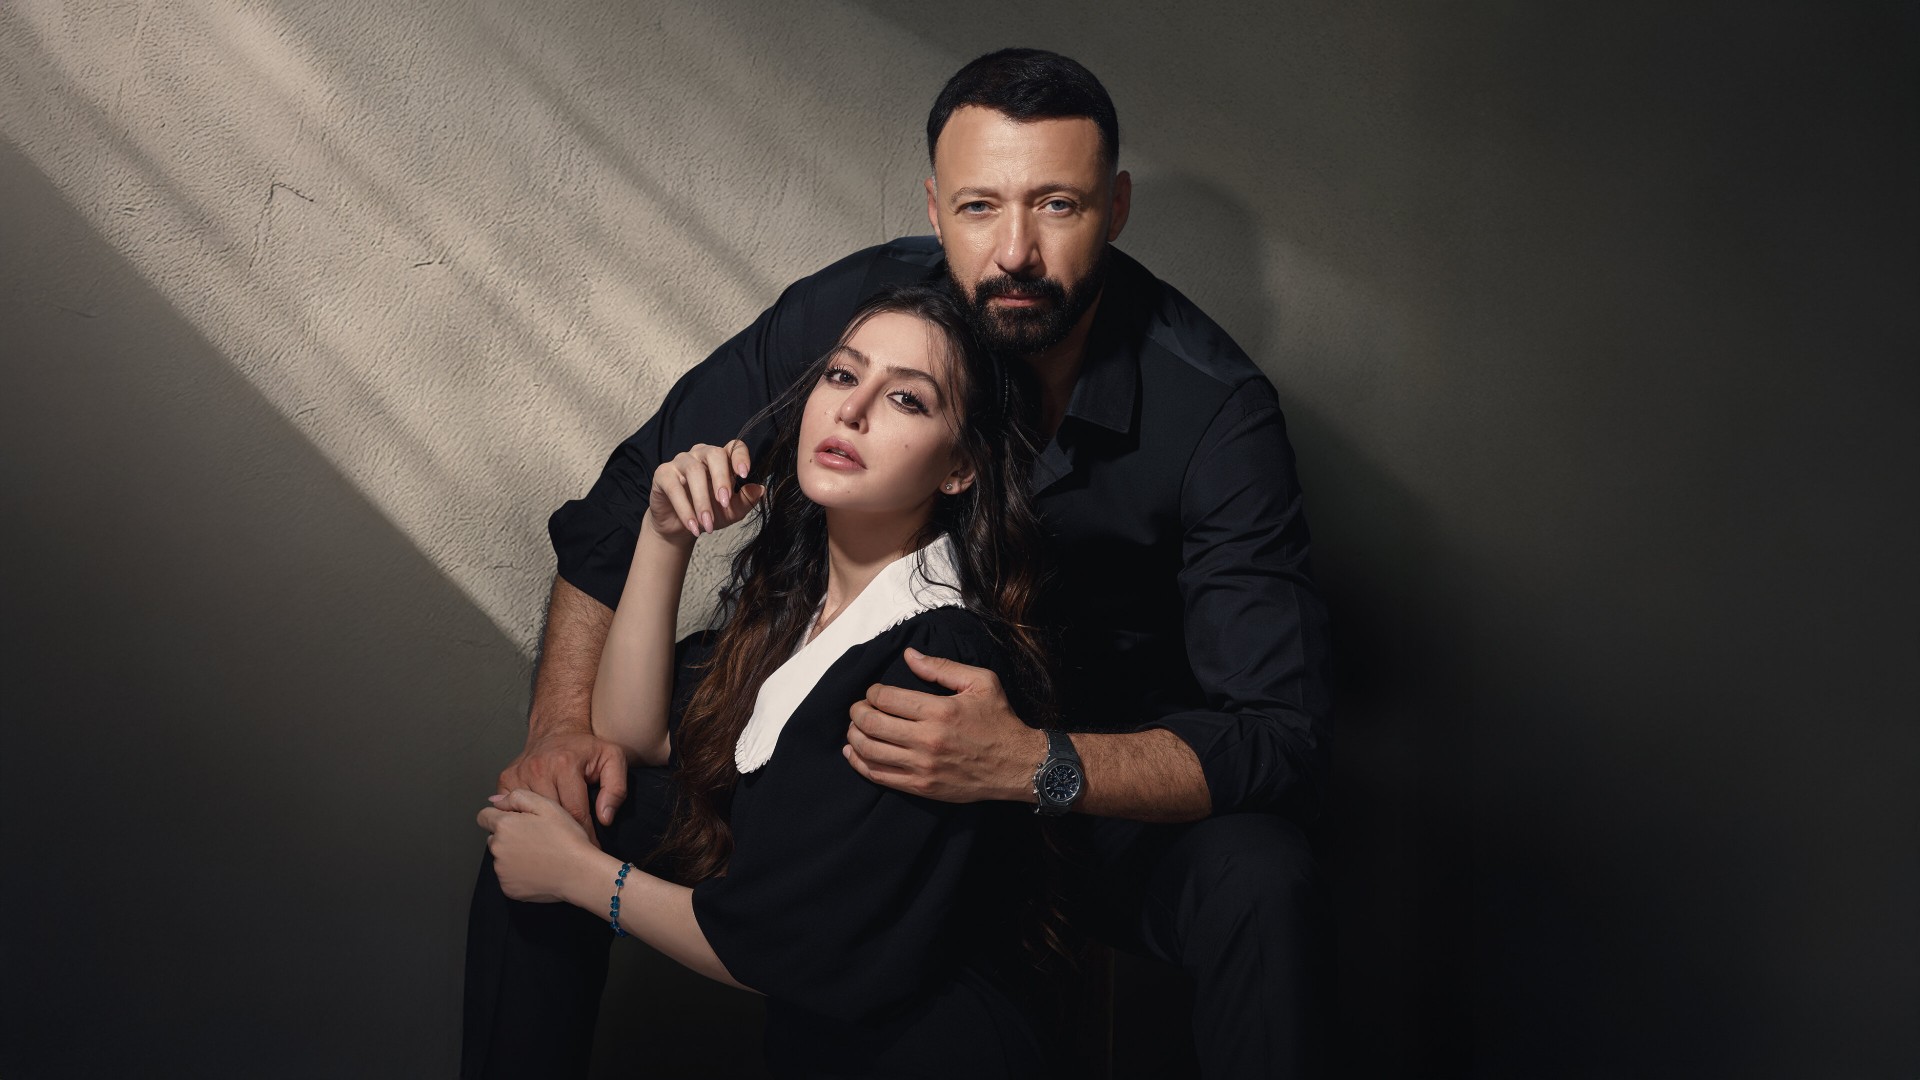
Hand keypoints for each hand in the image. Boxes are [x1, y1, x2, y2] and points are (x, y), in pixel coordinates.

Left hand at [476, 789, 606, 902]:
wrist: (580, 873)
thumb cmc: (567, 839)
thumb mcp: (547, 805)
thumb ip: (517, 797)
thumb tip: (496, 801)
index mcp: (504, 826)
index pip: (484, 816)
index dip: (500, 815)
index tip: (517, 821)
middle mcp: (497, 848)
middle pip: (494, 837)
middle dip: (509, 836)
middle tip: (535, 837)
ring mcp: (501, 871)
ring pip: (501, 857)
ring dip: (514, 855)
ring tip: (540, 854)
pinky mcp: (508, 888)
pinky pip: (508, 877)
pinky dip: (519, 873)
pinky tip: (538, 869)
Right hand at [497, 728, 630, 844]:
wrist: (557, 730)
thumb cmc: (586, 749)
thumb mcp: (613, 759)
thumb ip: (616, 788)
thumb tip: (604, 818)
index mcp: (564, 764)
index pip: (575, 812)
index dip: (585, 835)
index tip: (591, 848)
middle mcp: (537, 768)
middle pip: (549, 818)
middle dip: (564, 836)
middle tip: (574, 849)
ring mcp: (518, 774)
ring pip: (529, 817)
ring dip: (542, 831)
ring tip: (555, 840)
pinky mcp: (505, 779)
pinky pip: (511, 810)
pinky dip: (523, 821)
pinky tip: (535, 826)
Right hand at [647, 439, 766, 541]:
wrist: (681, 529)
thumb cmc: (709, 513)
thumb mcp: (731, 511)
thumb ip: (746, 500)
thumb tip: (761, 489)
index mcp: (721, 459)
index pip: (734, 447)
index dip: (740, 456)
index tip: (745, 474)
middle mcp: (701, 454)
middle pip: (714, 454)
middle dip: (721, 479)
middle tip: (724, 503)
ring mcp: (681, 461)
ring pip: (694, 471)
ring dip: (702, 501)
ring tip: (708, 525)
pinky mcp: (663, 474)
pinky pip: (674, 487)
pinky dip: (685, 509)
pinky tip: (693, 526)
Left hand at [843, 648, 1046, 802]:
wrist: (1018, 765)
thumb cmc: (999, 721)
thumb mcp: (980, 683)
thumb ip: (942, 667)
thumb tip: (909, 655)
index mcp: (940, 711)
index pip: (886, 699)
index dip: (872, 692)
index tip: (874, 692)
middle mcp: (927, 740)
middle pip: (871, 724)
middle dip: (857, 712)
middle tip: (858, 707)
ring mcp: (922, 767)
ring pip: (870, 751)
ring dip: (854, 736)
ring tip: (856, 728)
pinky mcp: (922, 787)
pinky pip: (880, 776)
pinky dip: (860, 764)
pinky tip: (854, 753)